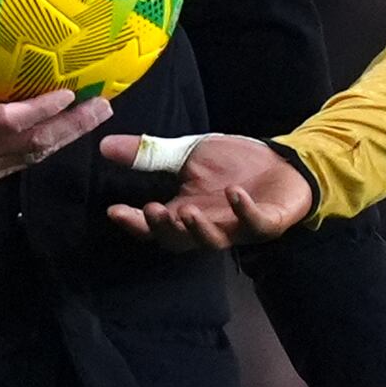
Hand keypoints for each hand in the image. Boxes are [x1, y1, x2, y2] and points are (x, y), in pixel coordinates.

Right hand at [0, 55, 110, 183]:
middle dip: (73, 126)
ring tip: (96, 116)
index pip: (14, 121)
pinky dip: (49, 147)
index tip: (71, 93)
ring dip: (67, 137)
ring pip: (36, 156)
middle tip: (104, 106)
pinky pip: (24, 162)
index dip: (44, 110)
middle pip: (37, 142)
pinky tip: (66, 131)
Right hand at [99, 130, 318, 248]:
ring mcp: (237, 227)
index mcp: (184, 212)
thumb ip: (150, 155)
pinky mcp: (267, 222)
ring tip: (186, 210)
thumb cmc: (233, 164)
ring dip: (199, 229)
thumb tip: (104, 145)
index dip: (134, 223)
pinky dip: (244, 211)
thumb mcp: (187, 154)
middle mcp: (208, 225)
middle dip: (164, 228)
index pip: (153, 226)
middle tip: (152, 211)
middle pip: (179, 241)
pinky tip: (234, 193)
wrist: (280, 163)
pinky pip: (256, 224)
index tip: (114, 210)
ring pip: (214, 241)